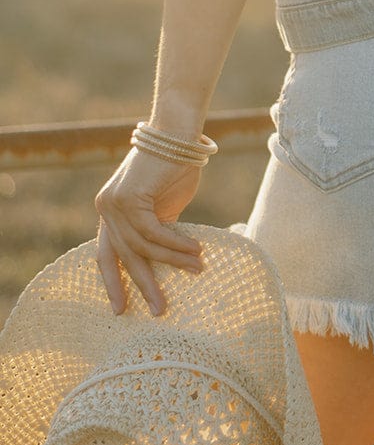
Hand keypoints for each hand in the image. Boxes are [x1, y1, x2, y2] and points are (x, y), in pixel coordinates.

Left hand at [94, 148, 204, 316]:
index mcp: (109, 213)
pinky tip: (195, 250)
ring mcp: (114, 204)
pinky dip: (176, 244)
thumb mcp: (163, 207)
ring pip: (142, 247)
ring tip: (197, 269)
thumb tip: (166, 261)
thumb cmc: (175, 167)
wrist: (177, 134)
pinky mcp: (129, 199)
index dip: (113, 282)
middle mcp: (105, 209)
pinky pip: (154, 232)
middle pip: (123, 257)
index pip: (107, 254)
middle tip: (158, 310)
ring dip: (172, 262)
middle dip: (143, 285)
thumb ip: (157, 231)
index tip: (121, 309)